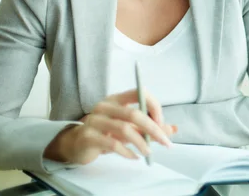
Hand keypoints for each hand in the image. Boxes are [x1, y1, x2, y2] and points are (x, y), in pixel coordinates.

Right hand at [44, 88, 176, 164]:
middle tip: (165, 141)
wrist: (75, 144)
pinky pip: (112, 144)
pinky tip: (134, 156)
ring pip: (124, 129)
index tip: (161, 122)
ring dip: (141, 142)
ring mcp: (95, 120)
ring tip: (149, 152)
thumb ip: (148, 127)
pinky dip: (127, 152)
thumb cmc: (105, 133)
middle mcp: (105, 106)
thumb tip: (173, 129)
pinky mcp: (88, 136)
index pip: (139, 92)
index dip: (153, 106)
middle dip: (153, 129)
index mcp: (116, 99)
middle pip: (134, 113)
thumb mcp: (128, 128)